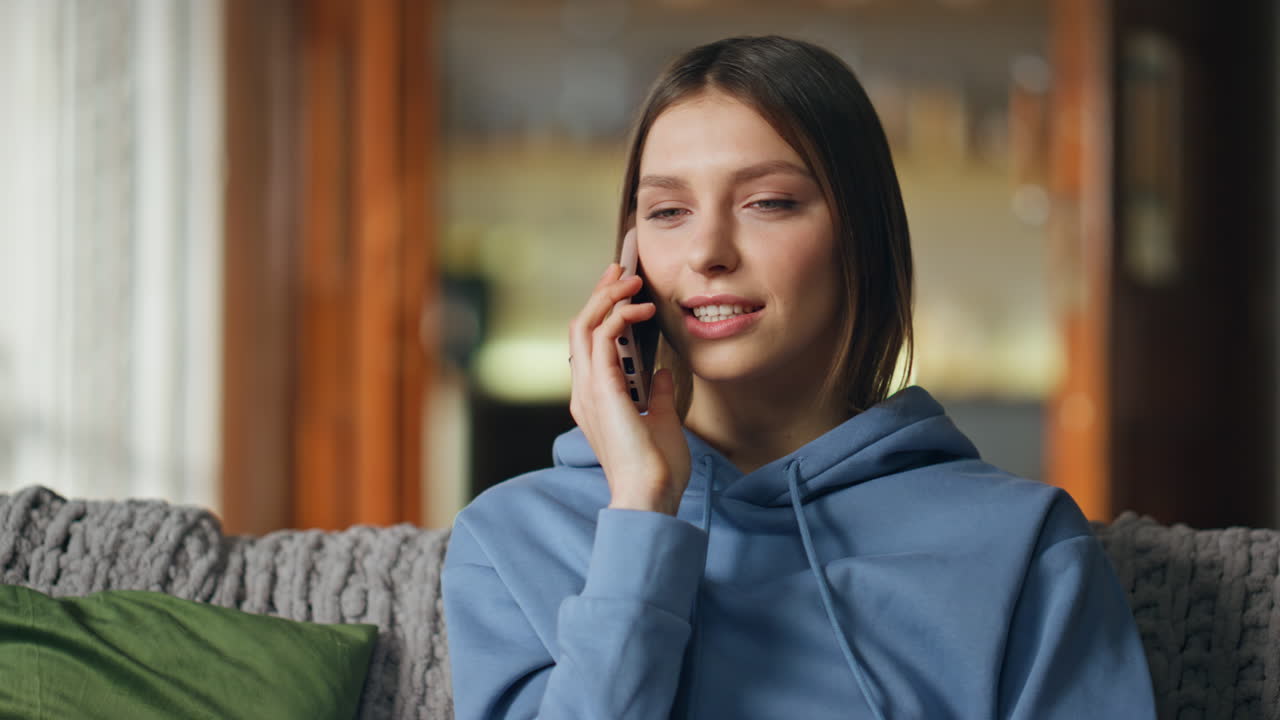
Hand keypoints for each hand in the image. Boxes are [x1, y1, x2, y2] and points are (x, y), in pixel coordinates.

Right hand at [568, 261, 689, 515]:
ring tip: (630, 279)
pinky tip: (641, 308)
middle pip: (580, 328)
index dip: (602, 312)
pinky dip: (619, 316)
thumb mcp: (663, 423)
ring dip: (606, 298)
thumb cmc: (656, 470)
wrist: (650, 495)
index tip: (621, 290)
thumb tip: (660, 373)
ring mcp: (589, 390)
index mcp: (595, 400)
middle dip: (599, 294)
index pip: (590, 345)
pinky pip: (602, 338)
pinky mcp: (601, 389)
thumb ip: (658, 397)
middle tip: (619, 269)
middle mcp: (585, 392)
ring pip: (584, 326)